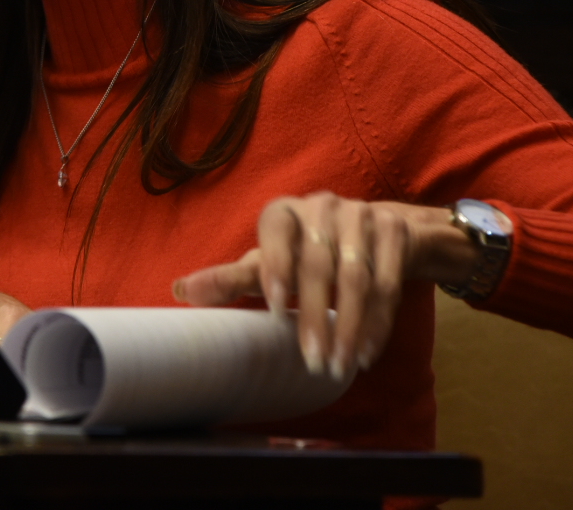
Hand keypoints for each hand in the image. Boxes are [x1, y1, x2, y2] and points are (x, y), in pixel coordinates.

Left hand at [171, 194, 478, 381]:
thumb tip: (178, 291)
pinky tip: (368, 352)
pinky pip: (389, 281)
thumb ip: (231, 278)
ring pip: (357, 274)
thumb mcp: (269, 263)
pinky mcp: (395, 230)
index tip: (275, 308)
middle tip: (313, 361)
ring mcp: (362, 214)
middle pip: (319, 262)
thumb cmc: (305, 253)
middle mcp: (322, 205)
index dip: (275, 264)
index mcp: (283, 212)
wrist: (374, 231)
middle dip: (316, 315)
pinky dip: (379, 321)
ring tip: (341, 366)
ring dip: (351, 325)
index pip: (276, 231)